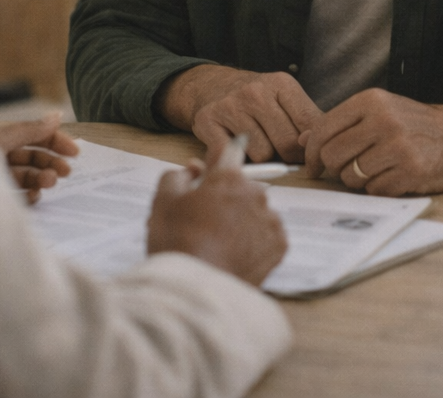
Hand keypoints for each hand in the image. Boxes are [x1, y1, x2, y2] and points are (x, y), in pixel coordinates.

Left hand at [0, 114, 79, 203]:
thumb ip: (29, 130)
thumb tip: (57, 116)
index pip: (31, 135)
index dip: (54, 141)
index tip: (74, 153)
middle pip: (29, 157)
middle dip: (50, 163)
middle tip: (66, 172)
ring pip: (24, 176)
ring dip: (41, 178)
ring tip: (49, 182)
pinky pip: (15, 196)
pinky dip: (28, 195)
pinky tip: (34, 195)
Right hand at [146, 144, 286, 286]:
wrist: (196, 289)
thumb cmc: (177, 243)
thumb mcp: (163, 201)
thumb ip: (177, 175)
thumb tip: (192, 169)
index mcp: (229, 177)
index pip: (227, 153)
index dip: (215, 164)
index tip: (207, 176)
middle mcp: (256, 193)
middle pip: (240, 187)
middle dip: (225, 197)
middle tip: (203, 221)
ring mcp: (270, 221)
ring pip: (255, 212)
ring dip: (241, 220)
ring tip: (218, 243)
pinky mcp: (279, 247)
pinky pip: (267, 236)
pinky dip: (254, 242)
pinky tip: (235, 254)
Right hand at [158, 65, 321, 163]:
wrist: (212, 86)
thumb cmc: (257, 100)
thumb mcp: (286, 99)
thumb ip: (308, 121)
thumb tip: (317, 147)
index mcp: (281, 84)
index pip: (310, 124)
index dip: (311, 146)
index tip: (307, 153)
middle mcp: (255, 92)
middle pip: (287, 144)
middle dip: (287, 155)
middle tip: (278, 149)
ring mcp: (230, 106)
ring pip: (262, 154)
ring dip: (261, 157)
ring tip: (254, 142)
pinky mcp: (208, 121)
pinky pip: (233, 157)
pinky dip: (237, 159)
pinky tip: (236, 146)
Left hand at [300, 89, 442, 196]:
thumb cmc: (415, 125)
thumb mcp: (379, 111)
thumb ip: (341, 124)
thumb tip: (302, 140)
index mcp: (370, 101)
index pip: (322, 129)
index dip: (312, 152)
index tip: (313, 166)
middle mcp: (383, 120)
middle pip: (332, 156)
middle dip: (337, 168)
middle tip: (351, 169)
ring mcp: (398, 146)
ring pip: (351, 176)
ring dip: (359, 180)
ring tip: (378, 169)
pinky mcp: (411, 171)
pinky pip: (374, 190)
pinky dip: (380, 189)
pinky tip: (394, 177)